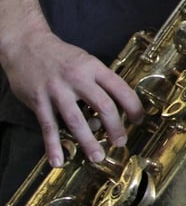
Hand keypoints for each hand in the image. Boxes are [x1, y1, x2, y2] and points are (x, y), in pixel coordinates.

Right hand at [1, 30, 142, 165]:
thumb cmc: (61, 56)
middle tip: (120, 142)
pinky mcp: (38, 101)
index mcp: (93, 67)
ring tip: (97, 156)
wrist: (26, 45)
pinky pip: (48, 126)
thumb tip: (116, 105)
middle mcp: (77, 78)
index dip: (133, 106)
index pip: (120, 88)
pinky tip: (58, 160)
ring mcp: (57, 90)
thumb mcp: (86, 61)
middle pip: (103, 105)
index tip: (138, 120)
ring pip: (76, 120)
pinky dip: (53, 145)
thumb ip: (98, 81)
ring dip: (88, 141)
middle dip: (115, 127)